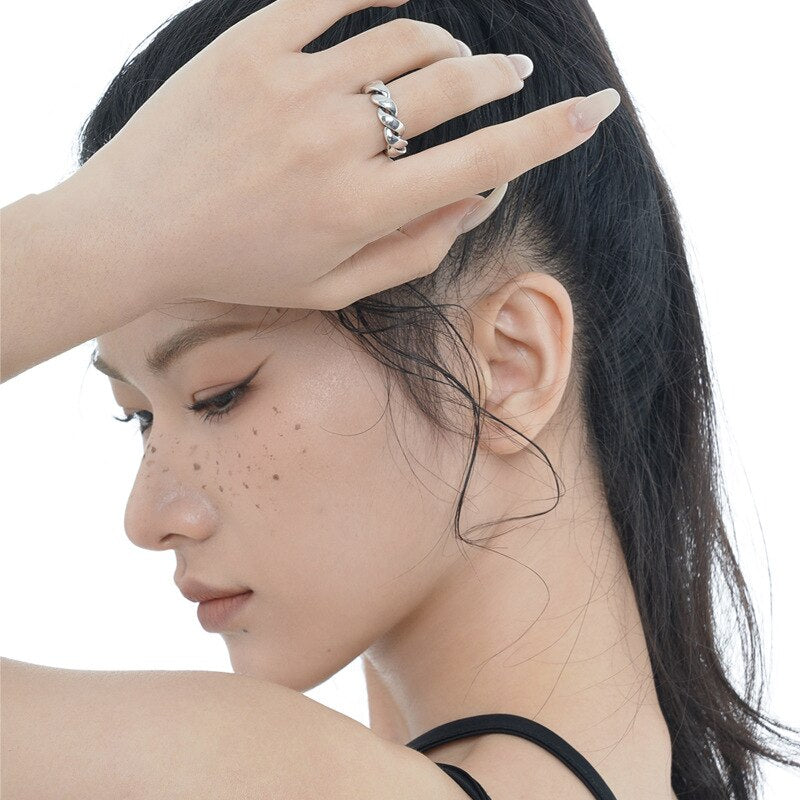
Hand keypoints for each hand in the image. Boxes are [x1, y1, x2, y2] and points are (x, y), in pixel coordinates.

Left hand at [61, 0, 616, 311]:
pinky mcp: (248, 47)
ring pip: (404, 39)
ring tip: (452, 58)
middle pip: (455, 85)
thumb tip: (483, 198)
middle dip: (500, 80)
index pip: (483, 161)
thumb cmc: (241, 269)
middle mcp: (338, 142)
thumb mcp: (334, 289)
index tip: (598, 109)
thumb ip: (416, 249)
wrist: (134, 230)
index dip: (552, 134)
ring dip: (446, 44)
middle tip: (512, 78)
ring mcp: (292, 86)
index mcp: (363, 209)